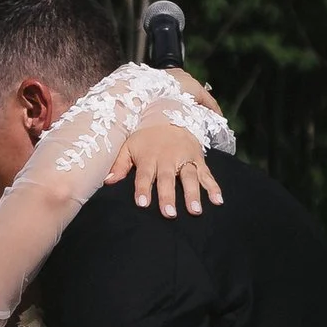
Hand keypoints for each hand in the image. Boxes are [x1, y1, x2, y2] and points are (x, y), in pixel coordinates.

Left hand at [109, 116, 223, 214]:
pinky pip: (207, 174)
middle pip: (167, 179)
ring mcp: (185, 159)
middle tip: (169, 214)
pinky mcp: (198, 159)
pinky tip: (218, 201)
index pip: (144, 175)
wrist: (169, 112)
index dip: (143, 188)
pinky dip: (214, 187)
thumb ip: (119, 164)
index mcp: (149, 157)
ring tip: (195, 211)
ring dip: (193, 194)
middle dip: (168, 196)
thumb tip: (107, 181)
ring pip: (189, 177)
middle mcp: (168, 159)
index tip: (142, 204)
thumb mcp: (129, 145)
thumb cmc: (146, 136)